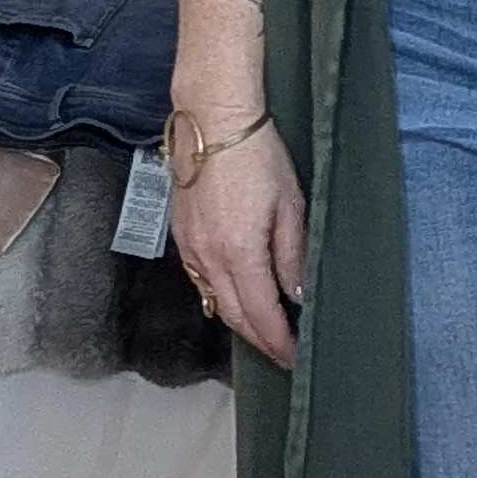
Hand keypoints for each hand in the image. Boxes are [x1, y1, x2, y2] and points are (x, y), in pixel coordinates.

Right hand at [170, 122, 305, 368]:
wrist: (212, 120)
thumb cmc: (256, 154)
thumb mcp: (290, 205)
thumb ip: (292, 254)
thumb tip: (296, 292)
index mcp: (239, 252)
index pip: (260, 314)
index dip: (278, 341)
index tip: (293, 357)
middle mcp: (208, 257)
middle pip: (233, 316)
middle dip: (259, 339)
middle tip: (282, 352)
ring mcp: (189, 247)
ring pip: (214, 300)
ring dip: (238, 320)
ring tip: (263, 330)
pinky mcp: (181, 235)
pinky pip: (199, 279)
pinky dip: (219, 295)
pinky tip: (235, 296)